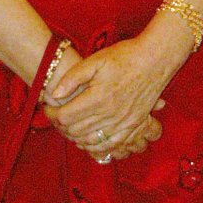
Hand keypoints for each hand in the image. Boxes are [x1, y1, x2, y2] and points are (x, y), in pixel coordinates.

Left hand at [44, 33, 174, 160]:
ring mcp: (123, 122)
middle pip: (75, 130)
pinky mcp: (133, 126)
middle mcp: (110, 114)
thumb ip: (73, 77)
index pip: (65, 116)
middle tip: (55, 117)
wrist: (156, 60)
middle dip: (60, 125)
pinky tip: (88, 139)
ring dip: (75, 137)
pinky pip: (110, 145)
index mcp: (98, 97)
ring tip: (69, 126)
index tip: (47, 108)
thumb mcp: (95, 60)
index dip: (51, 114)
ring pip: (90, 141)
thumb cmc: (125, 56)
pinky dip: (95, 146)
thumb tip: (54, 95)